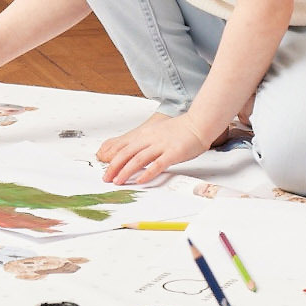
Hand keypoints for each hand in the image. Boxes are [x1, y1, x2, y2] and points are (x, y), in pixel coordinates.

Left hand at [96, 113, 211, 184]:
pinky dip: (147, 173)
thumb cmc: (181, 130)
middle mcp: (150, 139)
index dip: (112, 160)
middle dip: (114, 167)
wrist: (199, 123)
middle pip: (127, 153)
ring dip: (126, 171)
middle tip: (107, 179)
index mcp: (146, 134)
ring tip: (118, 182)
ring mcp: (161, 145)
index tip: (106, 171)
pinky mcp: (173, 153)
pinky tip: (140, 181)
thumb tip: (135, 157)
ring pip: (138, 159)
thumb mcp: (158, 134)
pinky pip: (157, 164)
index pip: (124, 148)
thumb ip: (147, 144)